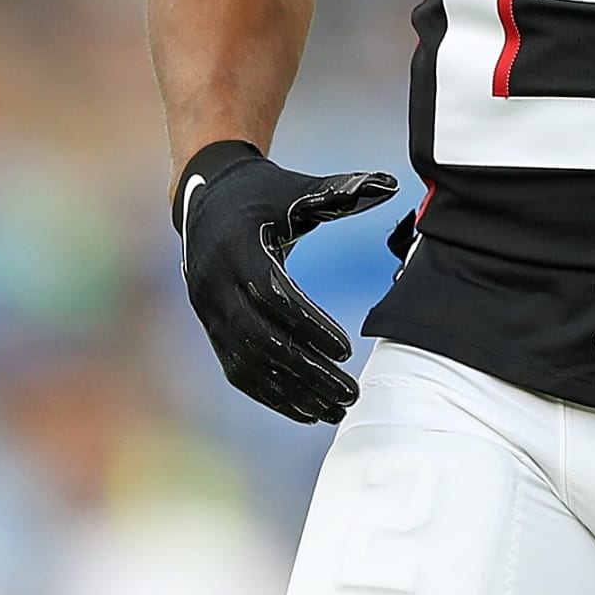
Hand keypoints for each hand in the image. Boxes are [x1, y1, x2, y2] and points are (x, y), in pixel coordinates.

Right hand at [176, 140, 396, 422]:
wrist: (206, 198)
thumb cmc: (262, 193)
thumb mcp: (295, 189)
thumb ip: (339, 192)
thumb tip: (389, 184)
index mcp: (236, 245)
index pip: (271, 294)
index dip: (308, 324)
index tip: (346, 349)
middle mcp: (214, 282)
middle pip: (261, 339)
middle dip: (307, 370)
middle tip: (350, 392)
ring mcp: (207, 309)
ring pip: (248, 363)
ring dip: (292, 392)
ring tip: (336, 409)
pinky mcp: (210, 327)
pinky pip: (238, 369)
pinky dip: (271, 393)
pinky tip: (307, 409)